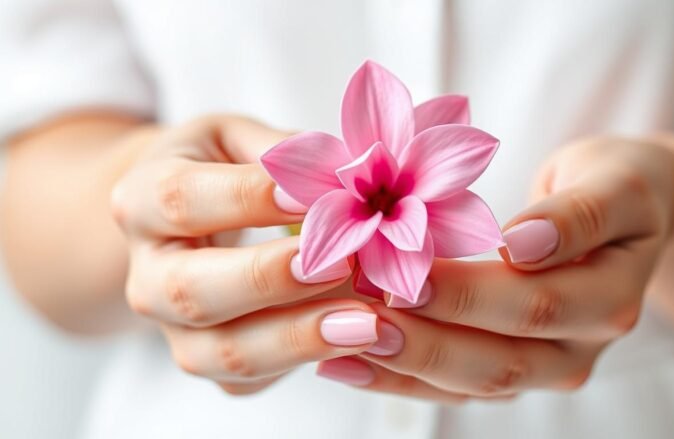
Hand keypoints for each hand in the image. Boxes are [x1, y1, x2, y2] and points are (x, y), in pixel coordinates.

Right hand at [110, 115, 401, 394]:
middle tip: (342, 264)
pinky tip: (356, 340)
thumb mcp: (236, 137)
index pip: (183, 199)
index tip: (312, 196)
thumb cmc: (218, 169)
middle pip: (192, 291)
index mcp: (143, 199)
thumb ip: (280, 152)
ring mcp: (171, 327)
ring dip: (297, 340)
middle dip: (270, 281)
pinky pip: (249, 378)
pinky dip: (304, 362)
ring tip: (365, 323)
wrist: (180, 222)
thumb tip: (342, 175)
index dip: (247, 198)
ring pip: (220, 351)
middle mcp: (147, 272)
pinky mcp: (205, 358)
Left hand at [317, 136, 673, 399]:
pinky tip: (345, 363)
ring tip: (333, 343)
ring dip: (401, 364)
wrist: (629, 214)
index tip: (402, 275)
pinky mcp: (510, 368)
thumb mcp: (617, 184)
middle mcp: (578, 349)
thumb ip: (579, 214)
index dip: (466, 295)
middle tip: (352, 314)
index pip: (532, 304)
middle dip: (421, 339)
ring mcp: (543, 366)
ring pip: (469, 383)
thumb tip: (525, 245)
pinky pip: (452, 386)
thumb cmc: (619, 185)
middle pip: (497, 359)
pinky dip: (399, 378)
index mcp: (610, 301)